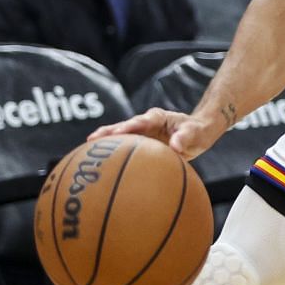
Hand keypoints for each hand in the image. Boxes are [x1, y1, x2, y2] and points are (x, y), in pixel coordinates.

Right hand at [90, 106, 223, 159]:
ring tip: (86, 152)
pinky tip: (102, 166)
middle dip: (107, 133)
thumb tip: (176, 146)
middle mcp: (145, 123)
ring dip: (105, 143)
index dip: (128, 127)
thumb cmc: (197, 131)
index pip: (139, 121)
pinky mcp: (141, 143)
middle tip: (91, 141)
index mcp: (156, 117)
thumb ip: (185, 137)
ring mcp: (141, 134)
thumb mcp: (195, 133)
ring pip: (120, 137)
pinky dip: (114, 155)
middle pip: (123, 127)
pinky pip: (126, 149)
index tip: (117, 133)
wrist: (197, 133)